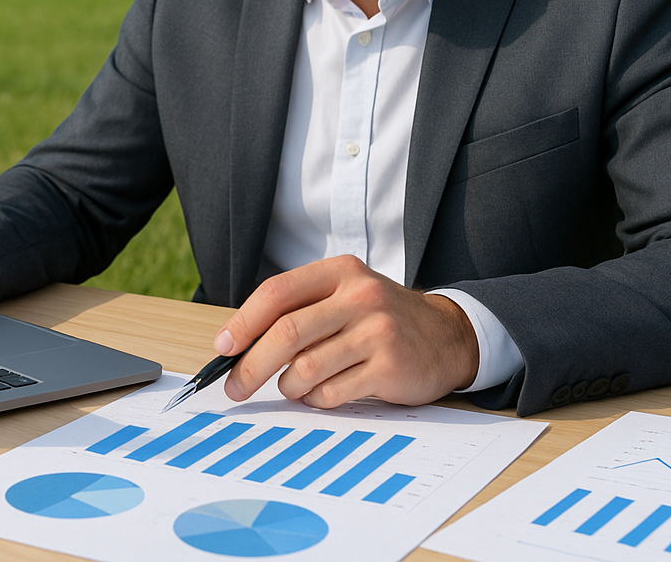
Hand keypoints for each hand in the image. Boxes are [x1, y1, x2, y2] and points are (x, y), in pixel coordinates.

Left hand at [214, 255, 478, 408]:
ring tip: (297, 386)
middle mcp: (359, 296)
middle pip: (287, 332)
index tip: (223, 347)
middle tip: (235, 387)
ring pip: (306, 367)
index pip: (278, 292)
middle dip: (251, 365)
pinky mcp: (390, 366)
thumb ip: (300, 311)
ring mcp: (377, 331)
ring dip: (290, 387)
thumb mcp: (345, 297)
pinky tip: (326, 393)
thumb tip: (238, 344)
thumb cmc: (381, 319)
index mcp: (340, 272)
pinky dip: (318, 400)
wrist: (447, 337)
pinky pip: (332, 392)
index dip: (244, 322)